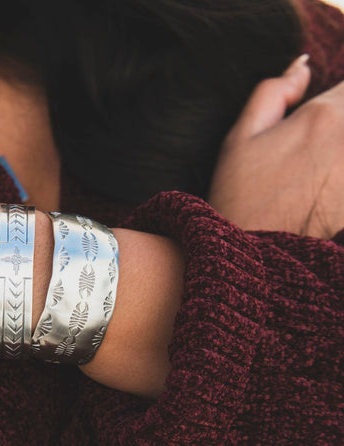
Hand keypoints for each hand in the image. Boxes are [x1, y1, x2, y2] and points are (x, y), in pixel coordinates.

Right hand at [209, 56, 343, 238]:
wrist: (253, 252)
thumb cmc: (240, 196)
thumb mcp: (239, 138)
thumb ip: (273, 92)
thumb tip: (302, 65)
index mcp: (322, 117)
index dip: (338, 95)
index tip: (322, 113)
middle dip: (339, 121)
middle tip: (312, 151)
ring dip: (339, 149)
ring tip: (318, 166)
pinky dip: (342, 172)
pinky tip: (327, 180)